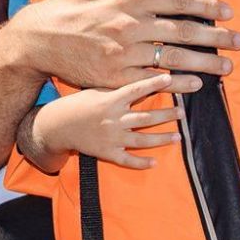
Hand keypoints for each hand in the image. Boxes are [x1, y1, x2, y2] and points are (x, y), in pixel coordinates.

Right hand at [8, 0, 239, 88]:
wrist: (38, 39)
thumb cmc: (67, 4)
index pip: (177, 0)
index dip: (205, 6)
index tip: (228, 11)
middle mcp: (131, 24)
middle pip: (182, 31)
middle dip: (214, 37)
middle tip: (238, 42)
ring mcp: (124, 51)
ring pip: (172, 57)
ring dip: (203, 63)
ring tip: (225, 67)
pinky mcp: (114, 76)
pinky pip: (152, 79)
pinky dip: (175, 82)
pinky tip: (195, 85)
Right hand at [27, 73, 182, 171]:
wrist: (56, 126)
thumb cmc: (77, 104)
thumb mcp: (94, 89)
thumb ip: (116, 87)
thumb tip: (137, 77)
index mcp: (110, 100)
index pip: (136, 90)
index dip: (154, 84)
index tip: (170, 79)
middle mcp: (113, 120)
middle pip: (146, 117)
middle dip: (166, 114)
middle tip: (182, 112)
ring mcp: (111, 138)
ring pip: (142, 139)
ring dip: (162, 138)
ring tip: (178, 137)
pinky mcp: (107, 153)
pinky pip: (127, 160)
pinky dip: (141, 162)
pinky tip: (155, 162)